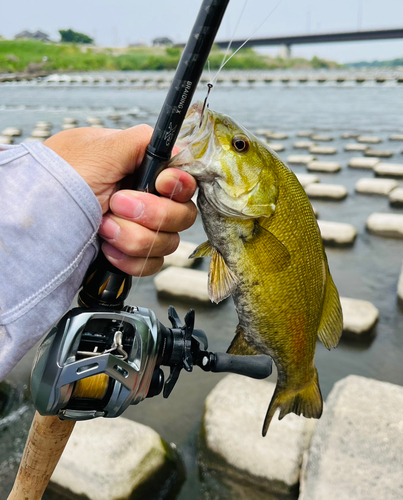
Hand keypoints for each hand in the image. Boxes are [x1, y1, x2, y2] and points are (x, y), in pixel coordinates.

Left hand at [44, 126, 196, 275]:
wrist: (33, 224)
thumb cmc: (56, 181)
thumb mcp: (100, 150)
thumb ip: (143, 141)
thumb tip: (174, 144)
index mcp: (141, 169)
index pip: (184, 178)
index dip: (179, 185)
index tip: (161, 184)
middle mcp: (145, 198)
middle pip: (182, 214)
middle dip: (151, 214)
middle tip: (117, 205)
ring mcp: (139, 228)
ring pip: (168, 242)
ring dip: (134, 238)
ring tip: (103, 227)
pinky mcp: (131, 253)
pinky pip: (152, 264)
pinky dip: (129, 259)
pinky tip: (106, 248)